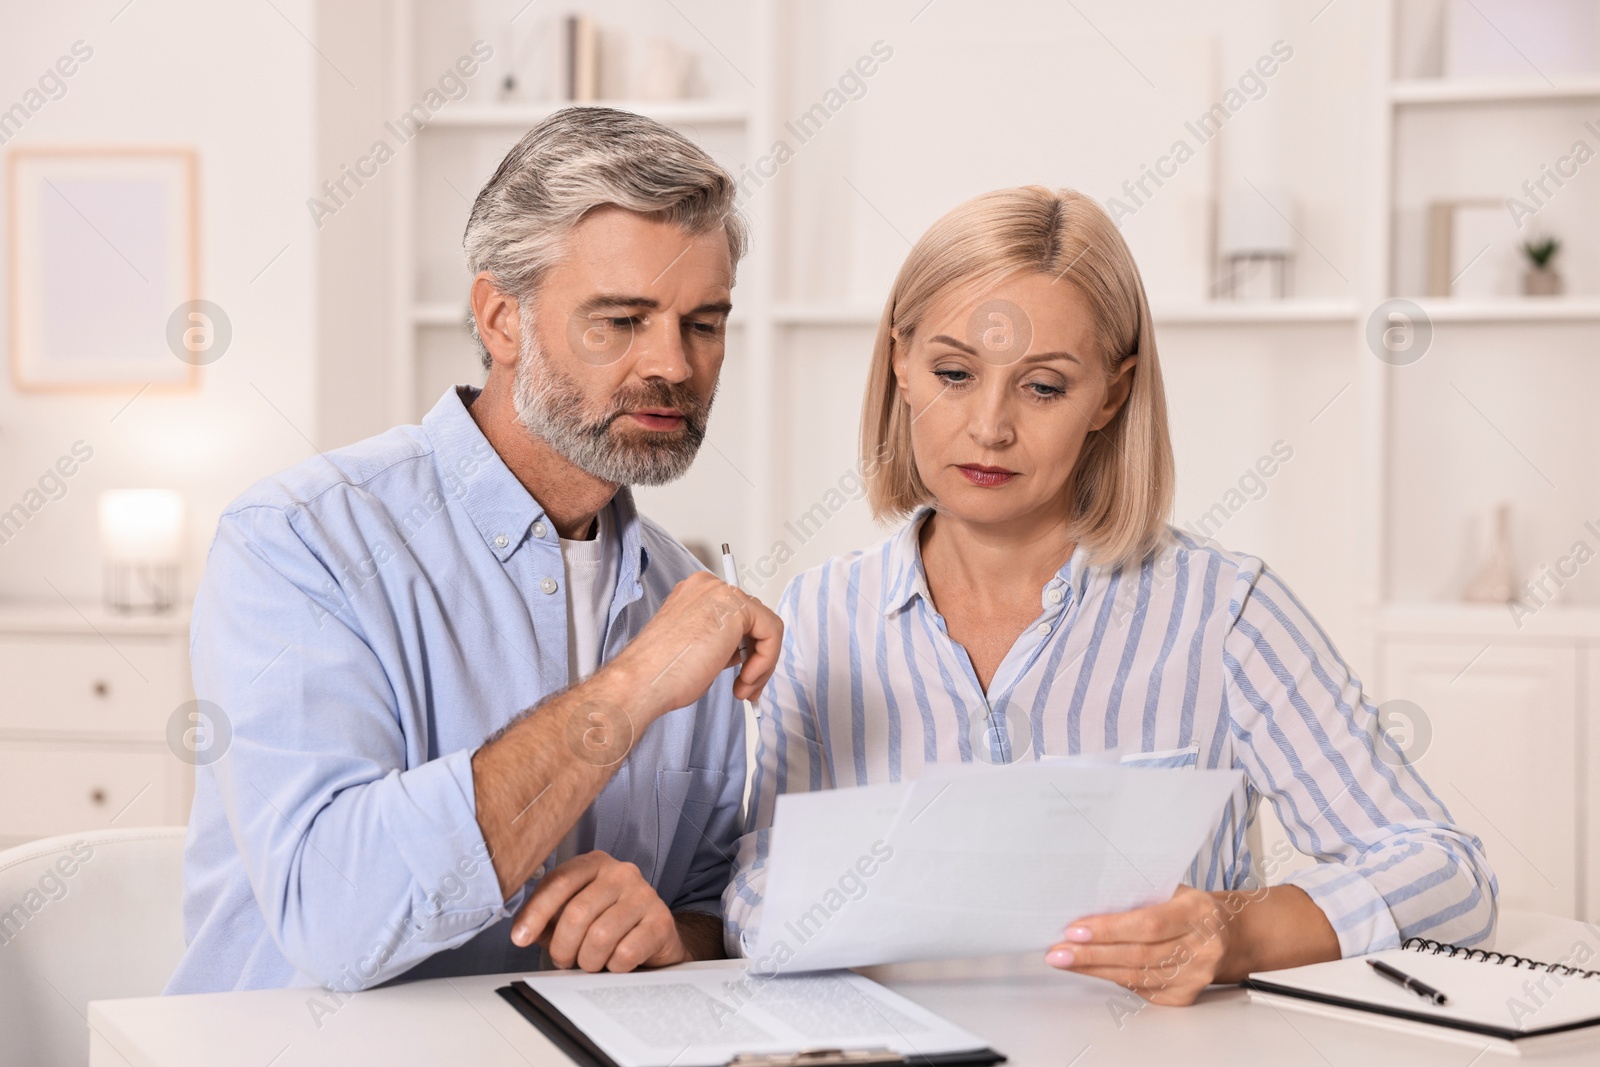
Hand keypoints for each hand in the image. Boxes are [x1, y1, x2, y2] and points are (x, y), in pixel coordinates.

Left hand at [510, 852, 687, 971]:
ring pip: (601, 936)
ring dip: (588, 960)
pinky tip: (615, 963)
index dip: (535, 913)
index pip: (559, 882)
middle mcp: (621, 873)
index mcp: (594, 864)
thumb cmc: (606, 926)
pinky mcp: (661, 921)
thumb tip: (519, 932)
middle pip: (577, 912)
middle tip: (564, 960)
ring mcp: (644, 895)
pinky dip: (613, 967)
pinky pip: (626, 952)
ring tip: (591, 963)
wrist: (654, 939)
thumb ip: (547, 919)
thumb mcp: (573, 917)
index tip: (519, 939)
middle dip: (563, 947)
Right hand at [606, 570, 781, 715]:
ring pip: (766, 626)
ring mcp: (721, 592)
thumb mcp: (697, 648)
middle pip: (754, 619)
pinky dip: (767, 661)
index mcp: (694, 594)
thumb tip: (744, 650)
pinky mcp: (736, 606)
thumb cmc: (660, 674)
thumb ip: (721, 640)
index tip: (743, 674)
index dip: (745, 649)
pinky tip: (745, 679)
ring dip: (762, 664)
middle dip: (757, 657)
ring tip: (744, 688)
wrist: (643, 682)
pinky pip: (772, 632)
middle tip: (747, 686)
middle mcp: (708, 587)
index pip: (737, 615)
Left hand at [1045, 886, 1246, 1004]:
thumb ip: (1138, 894)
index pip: (1148, 924)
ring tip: (1065, 960)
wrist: (1228, 933)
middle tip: (1058, 951)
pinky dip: (1113, 979)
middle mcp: (1201, 947)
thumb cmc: (1190, 907)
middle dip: (1091, 954)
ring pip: (1136, 976)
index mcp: (1197, 912)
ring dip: (1094, 969)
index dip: (1109, 929)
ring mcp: (1195, 975)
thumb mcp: (1172, 889)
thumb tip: (1086, 901)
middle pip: (1138, 955)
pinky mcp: (1185, 995)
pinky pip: (1141, 990)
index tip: (1074, 930)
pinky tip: (1091, 970)